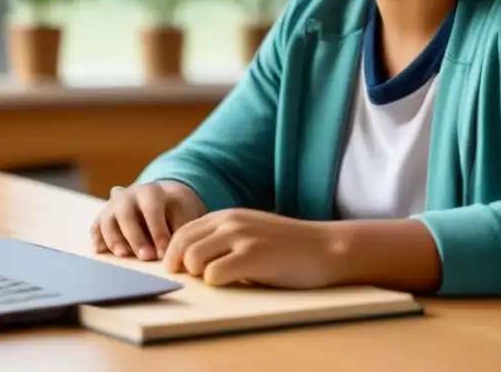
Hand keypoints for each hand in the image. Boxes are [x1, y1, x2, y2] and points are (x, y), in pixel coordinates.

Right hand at [90, 180, 206, 260]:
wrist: (164, 200)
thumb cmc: (176, 210)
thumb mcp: (185, 213)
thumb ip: (181, 228)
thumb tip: (176, 250)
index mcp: (150, 191)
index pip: (151, 208)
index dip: (157, 231)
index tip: (164, 253)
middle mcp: (127, 196)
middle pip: (125, 214)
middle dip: (135, 237)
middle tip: (146, 257)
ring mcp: (112, 207)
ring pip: (106, 220)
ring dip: (114, 239)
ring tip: (123, 256)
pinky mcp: (103, 220)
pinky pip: (96, 228)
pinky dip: (97, 239)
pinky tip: (101, 252)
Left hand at [162, 208, 335, 287]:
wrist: (325, 248)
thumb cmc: (288, 246)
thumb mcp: (250, 231)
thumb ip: (222, 238)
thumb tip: (188, 260)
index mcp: (227, 216)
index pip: (182, 232)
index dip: (174, 255)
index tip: (180, 272)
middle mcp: (230, 222)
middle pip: (181, 245)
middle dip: (180, 267)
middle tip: (194, 280)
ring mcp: (241, 237)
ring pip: (193, 260)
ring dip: (201, 275)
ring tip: (221, 279)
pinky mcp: (253, 257)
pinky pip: (214, 275)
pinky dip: (218, 284)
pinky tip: (237, 282)